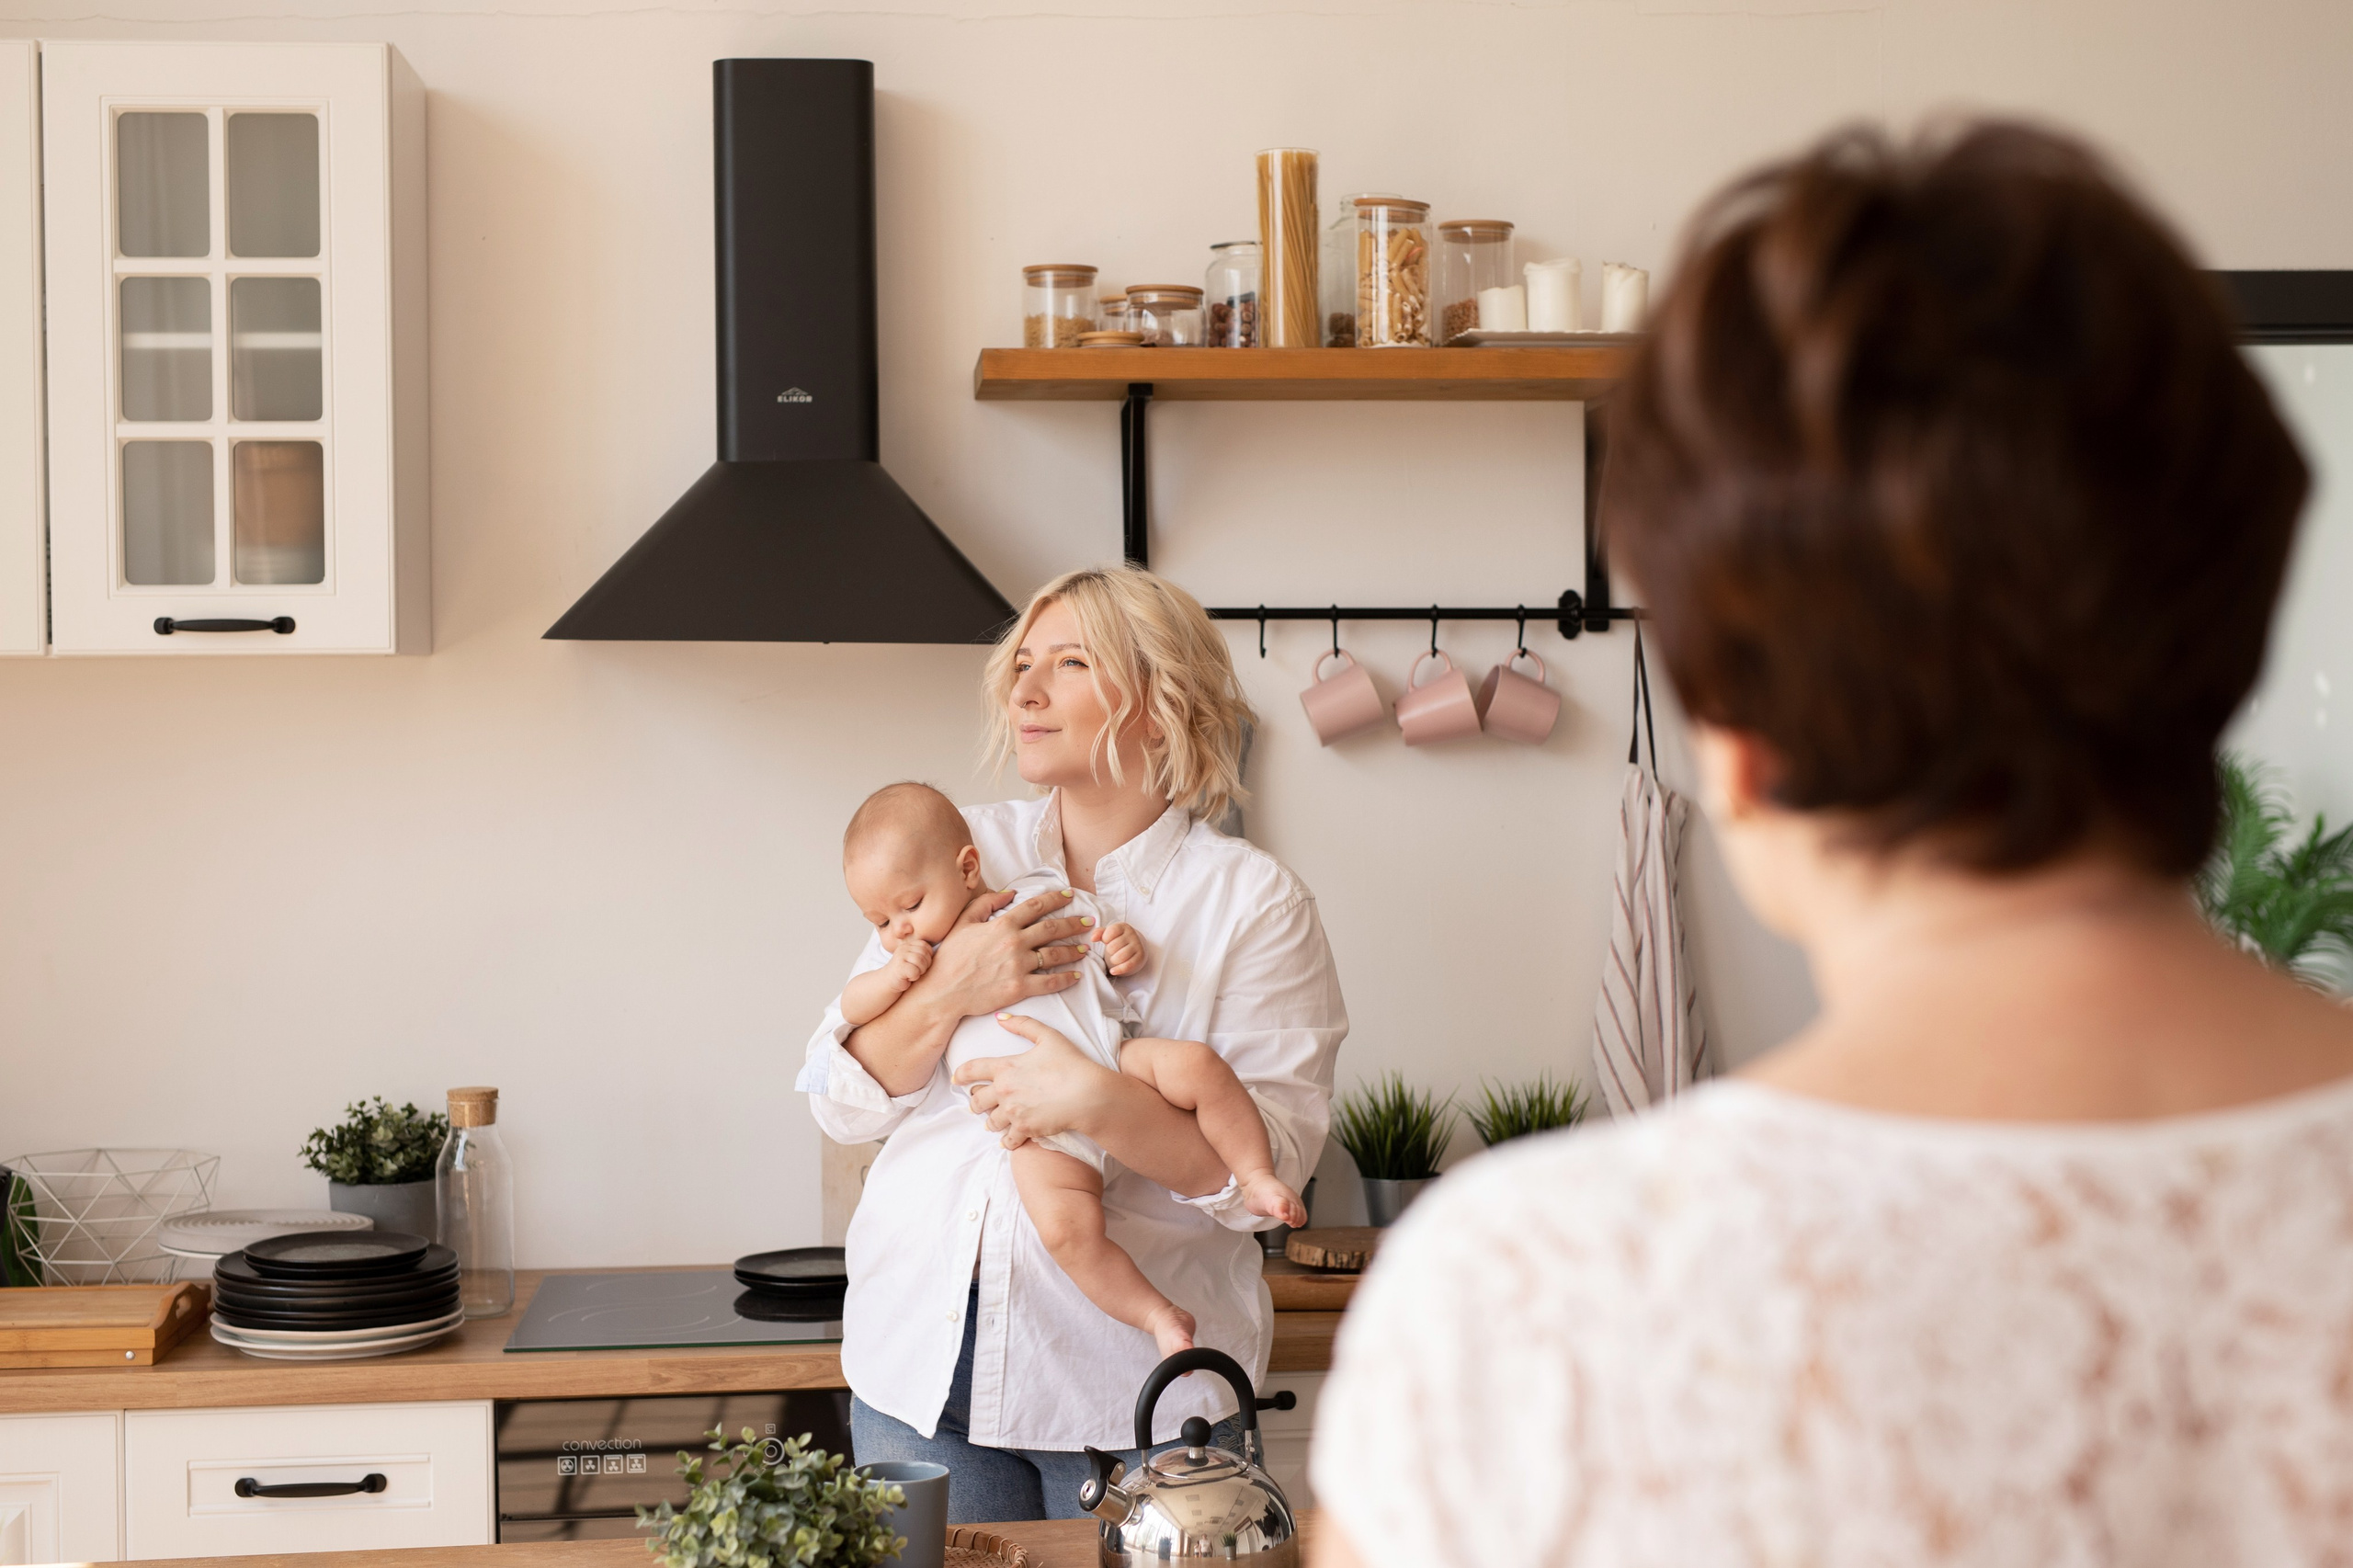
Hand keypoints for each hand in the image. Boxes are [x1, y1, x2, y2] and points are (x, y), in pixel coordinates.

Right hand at [883, 940, 932, 992]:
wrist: (887, 982)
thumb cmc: (905, 973)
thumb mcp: (914, 960)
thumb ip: (923, 954)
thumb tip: (944, 952)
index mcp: (909, 945)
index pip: (926, 947)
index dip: (928, 957)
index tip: (921, 965)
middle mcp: (904, 948)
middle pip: (924, 954)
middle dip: (924, 965)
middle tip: (917, 971)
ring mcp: (900, 956)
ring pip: (920, 962)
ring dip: (919, 971)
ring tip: (912, 974)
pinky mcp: (899, 966)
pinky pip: (914, 971)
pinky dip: (914, 977)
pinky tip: (908, 978)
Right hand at [917, 888, 1093, 1019]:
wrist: (942, 991)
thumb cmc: (950, 956)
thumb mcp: (963, 922)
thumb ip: (987, 903)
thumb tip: (1010, 892)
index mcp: (1003, 924)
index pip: (1036, 906)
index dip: (1056, 898)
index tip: (1070, 895)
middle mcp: (1015, 943)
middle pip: (1053, 929)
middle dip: (1074, 923)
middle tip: (1089, 922)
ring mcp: (1018, 966)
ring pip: (1055, 955)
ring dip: (1074, 951)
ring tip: (1085, 949)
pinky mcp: (1019, 988)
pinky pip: (1050, 982)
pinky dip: (1066, 979)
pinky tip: (1076, 976)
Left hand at [954, 1014, 1119, 1148]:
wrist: (1087, 1095)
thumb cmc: (1070, 1063)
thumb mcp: (1048, 1037)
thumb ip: (1023, 1025)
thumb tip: (1000, 1018)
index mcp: (1005, 1067)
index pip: (972, 1069)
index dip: (960, 1074)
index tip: (956, 1079)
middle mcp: (1004, 1091)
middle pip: (977, 1100)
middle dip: (975, 1102)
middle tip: (977, 1104)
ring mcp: (1013, 1113)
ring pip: (990, 1121)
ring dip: (990, 1121)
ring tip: (993, 1122)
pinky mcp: (1025, 1129)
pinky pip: (1008, 1139)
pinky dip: (1007, 1140)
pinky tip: (1007, 1140)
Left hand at [1096, 921, 1145, 976]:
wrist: (1136, 946)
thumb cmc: (1118, 940)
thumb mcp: (1109, 934)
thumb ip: (1099, 933)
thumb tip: (1093, 938)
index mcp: (1123, 927)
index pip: (1111, 932)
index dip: (1105, 938)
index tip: (1106, 940)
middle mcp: (1132, 935)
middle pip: (1113, 946)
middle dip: (1109, 951)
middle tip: (1112, 951)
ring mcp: (1137, 946)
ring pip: (1120, 957)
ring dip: (1113, 960)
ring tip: (1114, 959)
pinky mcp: (1140, 957)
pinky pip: (1128, 966)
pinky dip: (1118, 970)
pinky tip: (1113, 971)